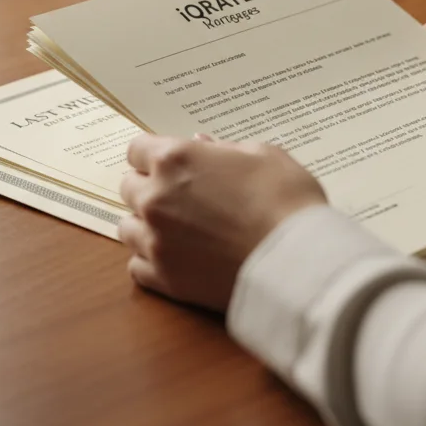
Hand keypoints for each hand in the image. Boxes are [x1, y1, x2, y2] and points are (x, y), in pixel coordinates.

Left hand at [118, 133, 325, 311]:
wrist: (298, 260)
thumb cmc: (286, 200)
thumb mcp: (261, 155)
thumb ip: (223, 148)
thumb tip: (202, 146)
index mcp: (174, 160)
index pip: (136, 149)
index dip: (155, 154)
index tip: (171, 163)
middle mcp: (155, 198)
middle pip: (128, 186)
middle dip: (149, 186)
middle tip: (179, 195)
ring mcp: (156, 241)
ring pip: (127, 227)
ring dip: (145, 223)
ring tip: (175, 228)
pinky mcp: (165, 279)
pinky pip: (137, 266)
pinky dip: (151, 260)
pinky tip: (176, 256)